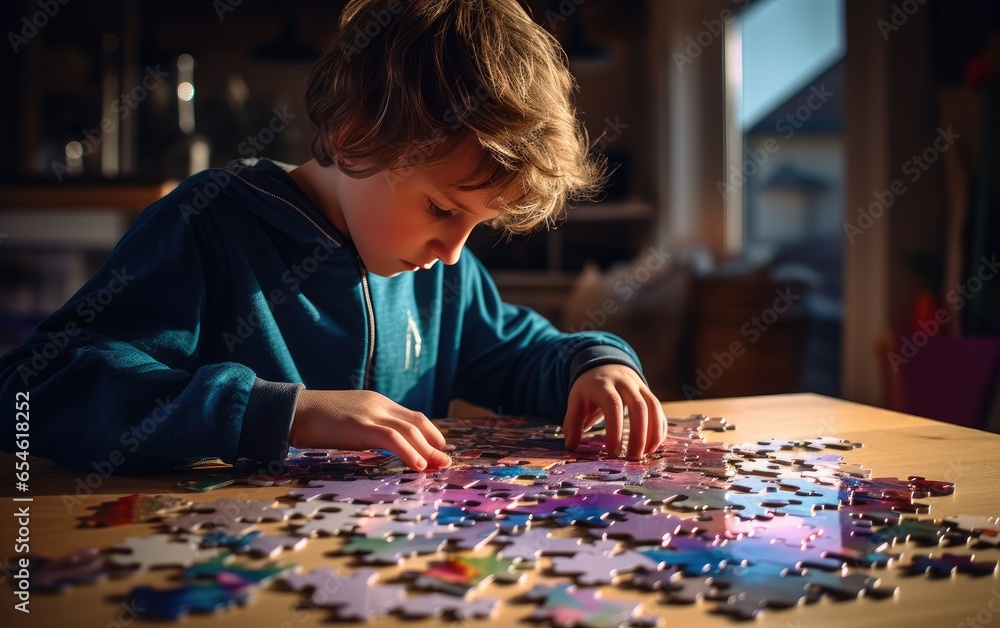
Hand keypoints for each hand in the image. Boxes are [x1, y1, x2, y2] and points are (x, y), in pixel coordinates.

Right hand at [290, 389, 451, 470]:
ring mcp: (370, 413)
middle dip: (434, 443)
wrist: (292, 411)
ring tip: (439, 466)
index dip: (430, 434)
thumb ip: (368, 428)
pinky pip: (392, 438)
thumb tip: (384, 446)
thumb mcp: (349, 421)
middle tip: (446, 462)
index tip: (439, 451)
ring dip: (427, 450)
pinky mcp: (360, 425)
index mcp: (376, 402)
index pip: (412, 417)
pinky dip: (409, 452)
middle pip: (416, 422)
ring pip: (409, 430)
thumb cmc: (316, 420)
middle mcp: (378, 404)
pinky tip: (418, 465)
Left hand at [563, 364, 665, 458]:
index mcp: (603, 385)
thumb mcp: (576, 401)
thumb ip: (572, 423)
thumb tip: (570, 447)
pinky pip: (659, 410)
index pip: (613, 405)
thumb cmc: (589, 389)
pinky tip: (653, 446)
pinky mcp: (649, 393)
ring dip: (653, 432)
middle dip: (638, 434)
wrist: (605, 365)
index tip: (612, 452)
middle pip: (638, 406)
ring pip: (653, 407)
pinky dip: (659, 428)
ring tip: (645, 454)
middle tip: (633, 459)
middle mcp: (625, 383)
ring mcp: (640, 387)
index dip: (614, 429)